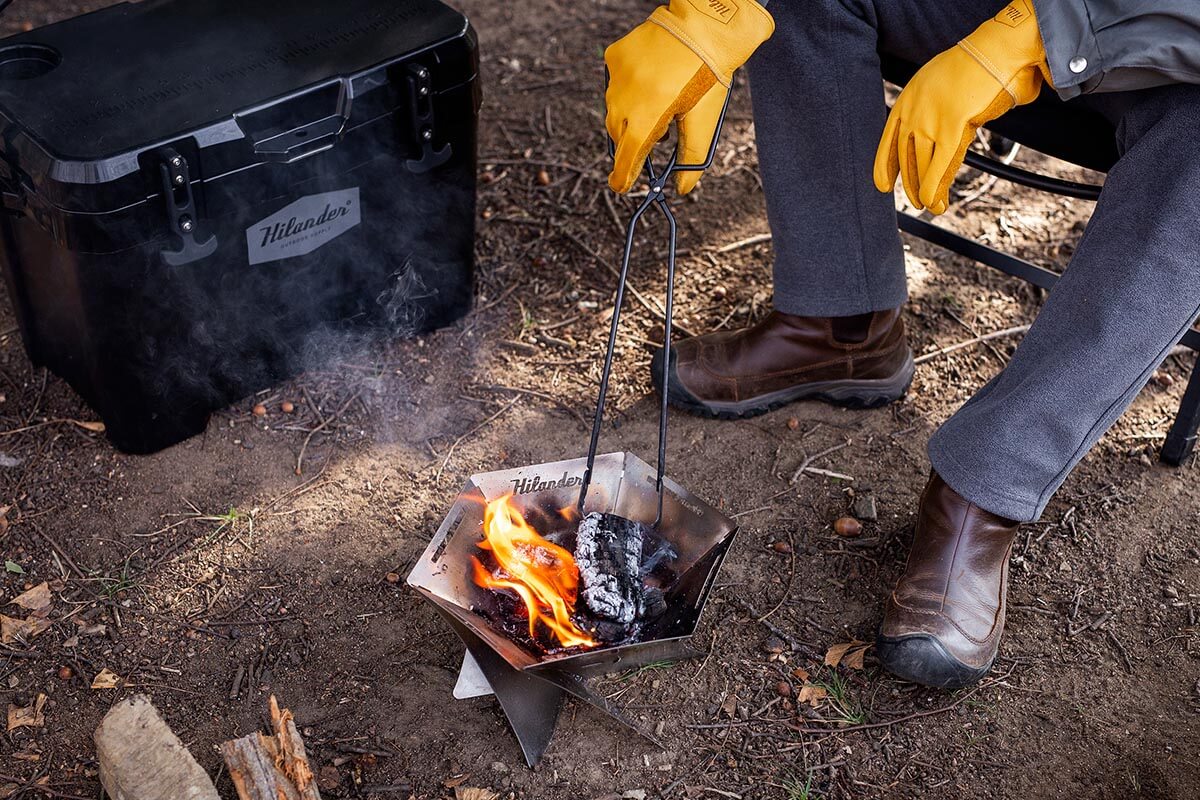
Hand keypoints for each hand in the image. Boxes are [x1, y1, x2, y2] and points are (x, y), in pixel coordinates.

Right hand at [605, 0, 773, 194]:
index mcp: (647, 118)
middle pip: (619, 135)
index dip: (624, 176)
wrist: (704, 26)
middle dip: (632, 141)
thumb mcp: (703, 120)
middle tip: (655, 133)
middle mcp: (625, 99)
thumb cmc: (708, 75)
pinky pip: (614, 82)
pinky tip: (648, 78)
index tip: (622, 186)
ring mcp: (616, 77)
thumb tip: (682, 189)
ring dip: (629, 114)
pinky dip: (627, 87)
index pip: (627, 157)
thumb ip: (692, 157)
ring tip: (657, 100)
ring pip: (613, 109)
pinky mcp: (614, 57)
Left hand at [873, 0, 1049, 213]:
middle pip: (906, 157)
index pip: (889, 140)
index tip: (883, 185)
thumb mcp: (942, 85)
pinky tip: (934, 202)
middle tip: (915, 201)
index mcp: (907, 100)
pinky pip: (939, 164)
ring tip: (930, 206)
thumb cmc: (976, 65)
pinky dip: (935, 187)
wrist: (995, 50)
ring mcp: (930, 120)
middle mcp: (913, 111)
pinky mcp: (951, 128)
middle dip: (910, 183)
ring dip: (925, 190)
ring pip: (922, 165)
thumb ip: (937, 108)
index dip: (884, 166)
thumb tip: (947, 128)